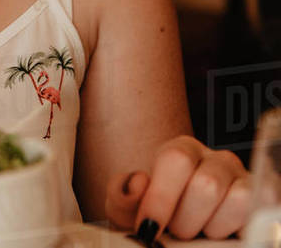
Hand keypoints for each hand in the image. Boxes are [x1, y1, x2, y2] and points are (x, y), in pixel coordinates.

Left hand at [105, 135, 249, 239]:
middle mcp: (215, 158)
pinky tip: (217, 233)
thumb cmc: (157, 215)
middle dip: (185, 220)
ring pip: (235, 200)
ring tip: (199, 231)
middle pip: (205, 184)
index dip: (161, 198)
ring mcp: (242, 178)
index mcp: (181, 150)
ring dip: (211, 228)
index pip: (176, 160)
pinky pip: (254, 211)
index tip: (148, 228)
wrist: (179, 226)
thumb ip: (121, 194)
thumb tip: (136, 184)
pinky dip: (234, 229)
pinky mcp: (261, 196)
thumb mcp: (130, 208)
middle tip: (177, 231)